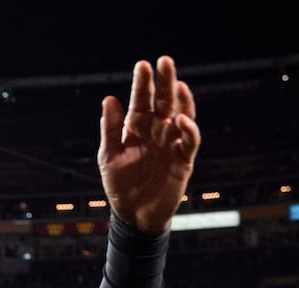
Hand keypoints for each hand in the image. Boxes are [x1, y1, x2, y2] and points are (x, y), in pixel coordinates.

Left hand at [99, 56, 199, 234]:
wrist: (133, 214)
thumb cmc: (120, 184)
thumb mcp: (109, 156)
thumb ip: (110, 129)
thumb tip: (109, 99)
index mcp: (136, 127)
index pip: (141, 100)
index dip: (143, 83)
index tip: (143, 65)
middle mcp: (156, 130)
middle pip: (164, 101)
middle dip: (165, 82)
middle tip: (165, 61)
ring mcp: (171, 144)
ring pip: (181, 115)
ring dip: (181, 100)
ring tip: (178, 84)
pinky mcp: (183, 160)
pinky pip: (189, 141)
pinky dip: (188, 130)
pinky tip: (181, 119)